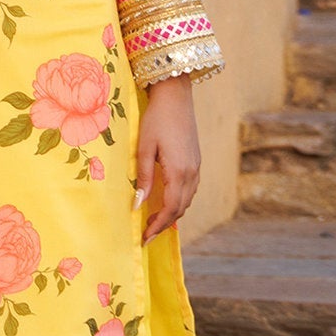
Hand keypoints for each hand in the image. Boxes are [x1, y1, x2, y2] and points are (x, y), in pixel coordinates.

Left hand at [133, 76, 200, 242]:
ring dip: (173, 213)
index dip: (158, 226)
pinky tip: (167, 201)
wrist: (176, 97)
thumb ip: (143, 177)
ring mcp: (196, 166)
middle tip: (147, 234)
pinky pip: (190, 189)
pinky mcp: (196, 161)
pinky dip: (179, 201)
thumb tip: (138, 205)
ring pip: (187, 200)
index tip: (145, 238)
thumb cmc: (156, 119)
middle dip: (165, 224)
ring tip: (154, 221)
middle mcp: (192, 172)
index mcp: (179, 171)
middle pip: (181, 208)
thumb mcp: (144, 148)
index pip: (171, 208)